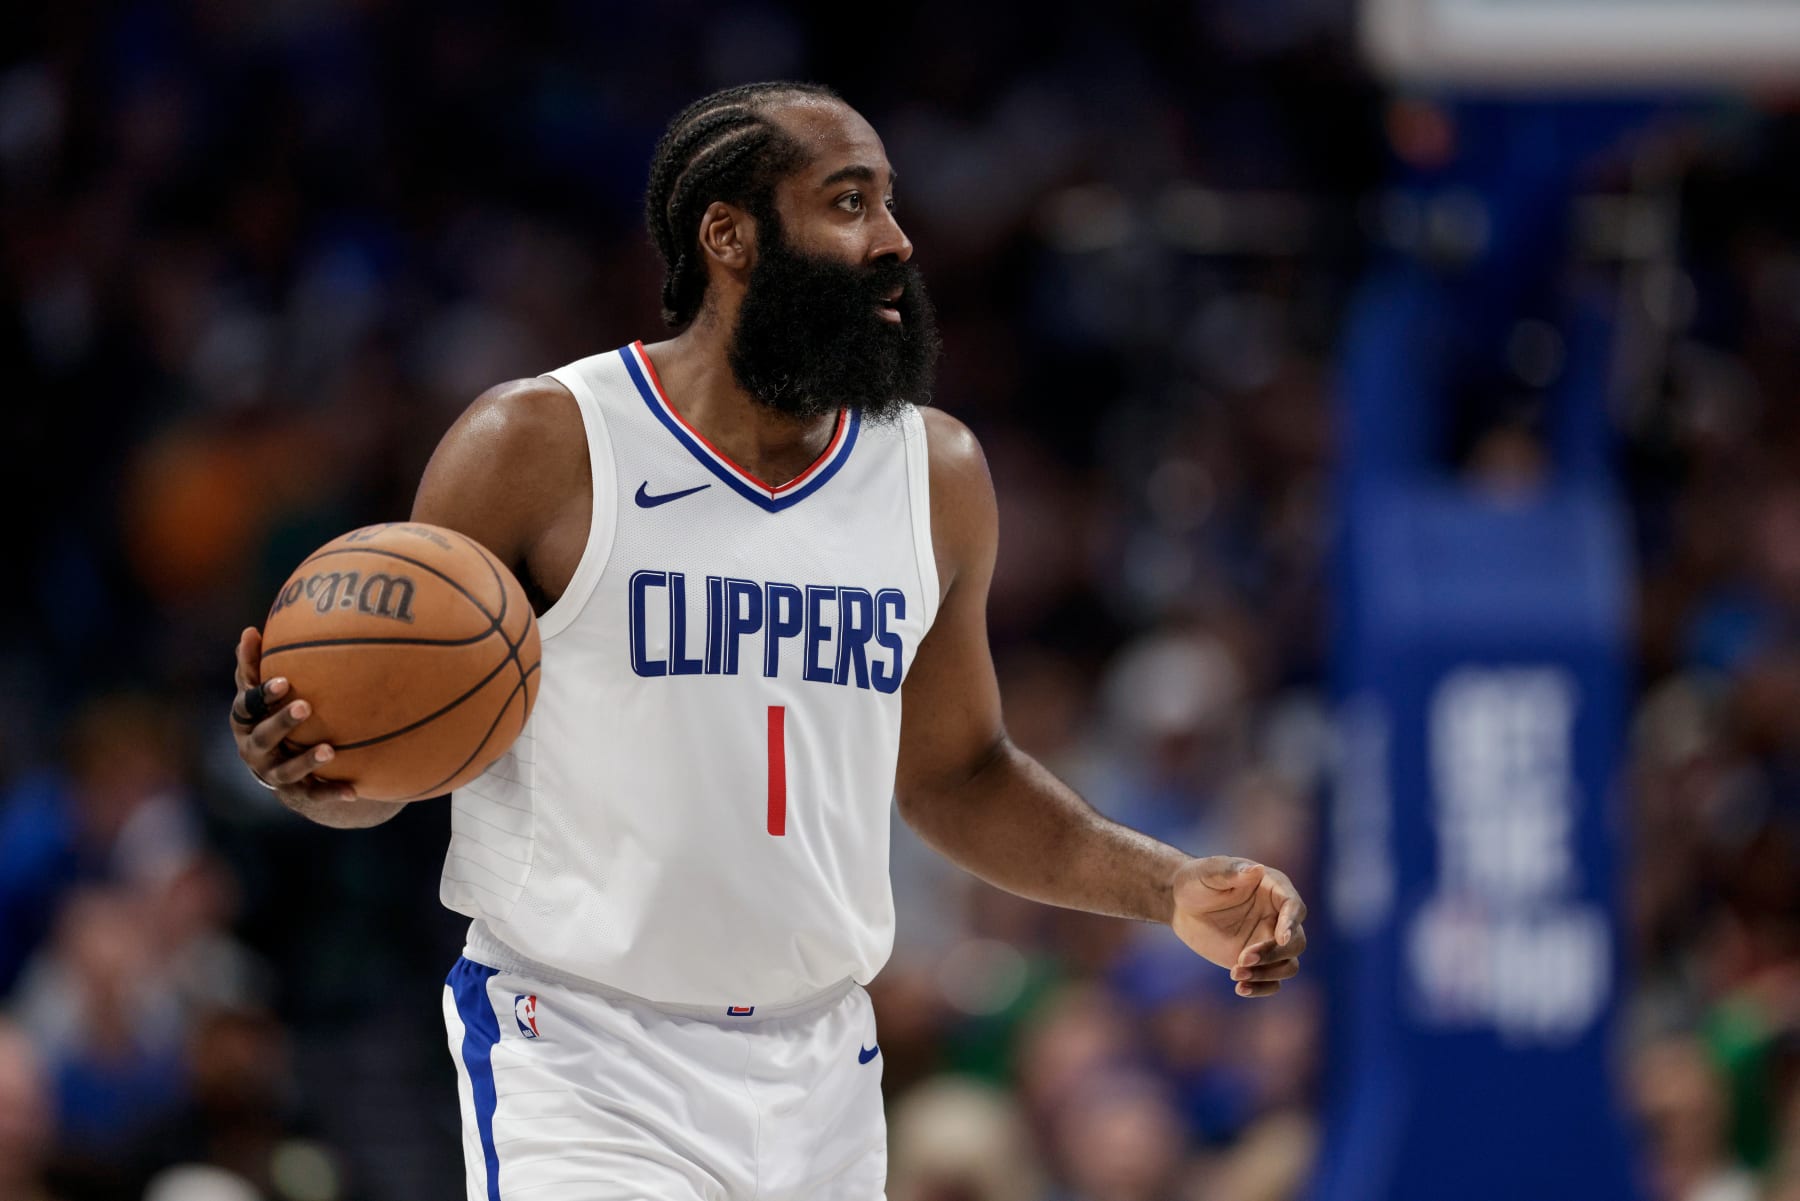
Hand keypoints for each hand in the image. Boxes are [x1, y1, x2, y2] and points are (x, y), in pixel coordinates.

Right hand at [230, 627, 356, 806]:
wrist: (276, 765)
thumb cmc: (267, 714)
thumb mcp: (259, 692)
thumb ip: (254, 665)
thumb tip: (250, 629)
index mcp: (244, 722)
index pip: (247, 706)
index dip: (262, 694)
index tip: (283, 680)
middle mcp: (253, 750)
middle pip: (264, 737)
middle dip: (282, 723)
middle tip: (306, 706)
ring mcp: (273, 773)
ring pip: (287, 770)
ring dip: (307, 760)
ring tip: (330, 750)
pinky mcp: (295, 792)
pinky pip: (314, 794)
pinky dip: (332, 792)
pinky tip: (355, 790)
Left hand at [1170, 856, 1307, 998]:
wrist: (1182, 905)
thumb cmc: (1196, 881)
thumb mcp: (1208, 872)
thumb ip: (1231, 871)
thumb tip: (1256, 869)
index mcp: (1274, 889)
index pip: (1294, 907)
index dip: (1291, 922)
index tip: (1280, 938)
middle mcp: (1278, 917)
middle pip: (1296, 942)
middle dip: (1274, 954)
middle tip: (1242, 958)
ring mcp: (1269, 941)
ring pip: (1288, 965)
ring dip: (1267, 974)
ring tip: (1235, 974)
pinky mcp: (1258, 961)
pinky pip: (1272, 981)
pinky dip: (1262, 988)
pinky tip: (1240, 988)